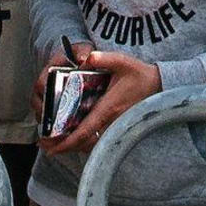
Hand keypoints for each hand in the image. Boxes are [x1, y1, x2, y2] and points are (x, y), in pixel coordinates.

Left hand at [44, 48, 160, 156]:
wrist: (158, 86)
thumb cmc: (139, 74)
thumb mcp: (122, 61)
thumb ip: (103, 58)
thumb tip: (87, 58)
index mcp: (108, 108)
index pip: (85, 130)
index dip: (68, 141)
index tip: (53, 147)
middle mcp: (111, 121)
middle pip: (85, 142)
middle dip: (65, 147)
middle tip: (46, 147)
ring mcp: (115, 126)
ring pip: (92, 143)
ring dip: (74, 145)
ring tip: (56, 145)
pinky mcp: (118, 126)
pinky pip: (99, 140)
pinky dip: (85, 142)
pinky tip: (75, 138)